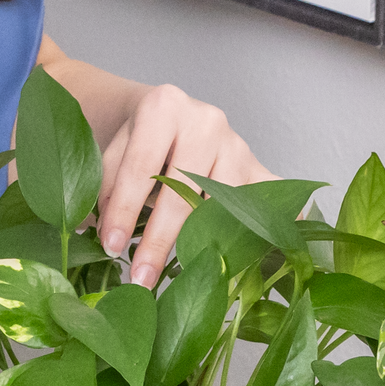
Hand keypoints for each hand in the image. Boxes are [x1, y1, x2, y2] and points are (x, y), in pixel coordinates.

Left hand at [95, 84, 273, 287]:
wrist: (161, 112)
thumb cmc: (133, 138)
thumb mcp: (109, 151)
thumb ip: (107, 189)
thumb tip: (109, 241)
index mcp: (164, 108)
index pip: (141, 167)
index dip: (124, 211)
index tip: (112, 248)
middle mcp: (206, 122)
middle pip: (184, 192)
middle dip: (159, 240)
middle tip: (141, 278)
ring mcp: (236, 145)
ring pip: (221, 205)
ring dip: (203, 243)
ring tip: (184, 277)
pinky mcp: (256, 168)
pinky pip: (268, 200)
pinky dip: (276, 222)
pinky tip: (277, 250)